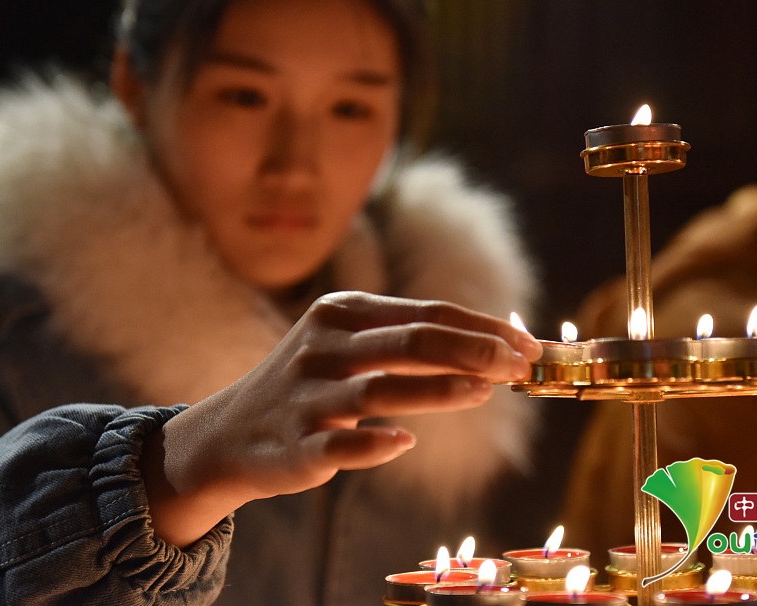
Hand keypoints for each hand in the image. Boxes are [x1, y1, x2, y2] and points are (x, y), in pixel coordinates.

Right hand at [142, 292, 539, 546]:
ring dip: (439, 390)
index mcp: (342, 312)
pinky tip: (404, 443)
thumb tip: (490, 355)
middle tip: (519, 367)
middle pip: (411, 341)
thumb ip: (409, 344)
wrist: (230, 434)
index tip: (527, 345)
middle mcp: (323, 346)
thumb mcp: (348, 346)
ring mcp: (307, 396)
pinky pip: (340, 444)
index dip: (482, 327)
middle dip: (473, 351)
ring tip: (485, 392)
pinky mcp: (295, 444)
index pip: (426, 313)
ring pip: (381, 388)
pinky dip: (373, 442)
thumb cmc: (310, 385)